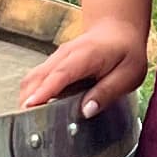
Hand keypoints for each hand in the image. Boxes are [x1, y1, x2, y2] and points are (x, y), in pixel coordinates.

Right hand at [12, 13, 150, 112]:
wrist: (117, 29)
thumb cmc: (126, 52)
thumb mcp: (129, 74)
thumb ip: (108, 92)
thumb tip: (87, 111)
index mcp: (85, 55)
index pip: (60, 74)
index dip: (44, 91)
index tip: (30, 106)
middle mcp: (65, 55)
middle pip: (38, 77)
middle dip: (29, 101)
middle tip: (30, 127)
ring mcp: (56, 59)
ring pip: (33, 79)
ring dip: (28, 99)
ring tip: (31, 124)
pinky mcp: (53, 65)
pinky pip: (36, 80)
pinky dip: (33, 96)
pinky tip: (38, 113)